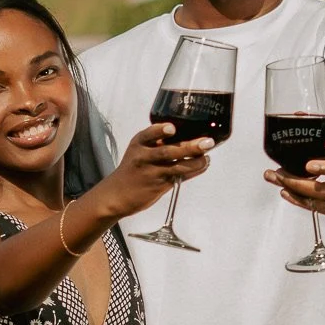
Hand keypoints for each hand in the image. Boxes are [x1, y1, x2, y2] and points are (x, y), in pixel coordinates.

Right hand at [99, 122, 213, 221]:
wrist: (117, 195)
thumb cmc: (132, 170)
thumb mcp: (138, 151)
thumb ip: (157, 143)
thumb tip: (187, 136)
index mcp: (139, 143)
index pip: (149, 134)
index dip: (161, 130)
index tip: (172, 129)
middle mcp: (144, 157)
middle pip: (168, 151)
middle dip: (190, 146)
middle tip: (207, 142)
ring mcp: (152, 172)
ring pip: (177, 166)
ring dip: (196, 161)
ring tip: (207, 157)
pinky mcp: (159, 185)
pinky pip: (180, 177)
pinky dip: (194, 171)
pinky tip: (203, 165)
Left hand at [265, 143, 324, 223]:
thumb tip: (302, 119)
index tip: (308, 165)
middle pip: (322, 191)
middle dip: (296, 183)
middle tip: (276, 174)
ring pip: (317, 204)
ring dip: (294, 193)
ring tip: (277, 181)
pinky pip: (317, 211)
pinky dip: (301, 202)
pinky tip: (287, 193)